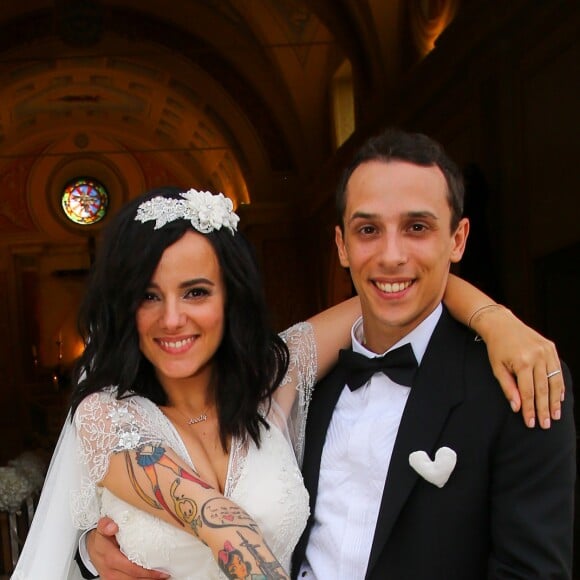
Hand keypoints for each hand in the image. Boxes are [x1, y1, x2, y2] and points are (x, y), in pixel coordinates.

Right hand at [87, 517, 169, 578]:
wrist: (92, 547)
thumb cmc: (101, 537)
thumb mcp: (101, 527)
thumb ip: (106, 525)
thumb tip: (112, 526)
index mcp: (109, 557)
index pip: (130, 567)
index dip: (146, 571)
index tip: (161, 571)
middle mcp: (110, 571)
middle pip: (133, 578)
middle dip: (150, 578)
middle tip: (165, 574)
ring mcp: (111, 578)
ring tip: (161, 576)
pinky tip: (151, 577)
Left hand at [472, 307, 563, 428]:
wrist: (502, 324)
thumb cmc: (496, 347)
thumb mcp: (497, 368)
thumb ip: (508, 388)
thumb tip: (517, 408)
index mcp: (522, 362)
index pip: (528, 392)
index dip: (530, 409)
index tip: (531, 423)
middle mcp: (537, 356)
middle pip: (542, 389)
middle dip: (544, 409)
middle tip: (545, 425)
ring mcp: (546, 351)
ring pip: (553, 381)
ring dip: (554, 401)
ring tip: (554, 415)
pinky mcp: (551, 347)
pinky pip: (557, 370)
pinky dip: (558, 385)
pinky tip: (558, 398)